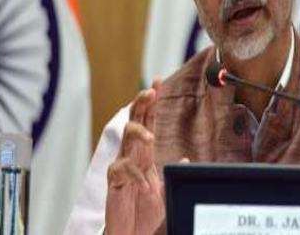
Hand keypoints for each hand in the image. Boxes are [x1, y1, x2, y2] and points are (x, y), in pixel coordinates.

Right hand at [105, 80, 163, 234]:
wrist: (133, 234)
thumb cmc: (146, 210)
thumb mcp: (166, 187)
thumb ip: (173, 170)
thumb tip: (185, 156)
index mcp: (145, 151)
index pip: (148, 119)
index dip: (152, 100)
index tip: (158, 80)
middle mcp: (133, 153)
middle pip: (134, 118)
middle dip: (141, 102)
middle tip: (150, 92)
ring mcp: (122, 165)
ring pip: (126, 136)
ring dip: (139, 133)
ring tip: (151, 139)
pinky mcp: (114, 182)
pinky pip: (121, 169)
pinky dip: (136, 175)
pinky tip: (147, 185)